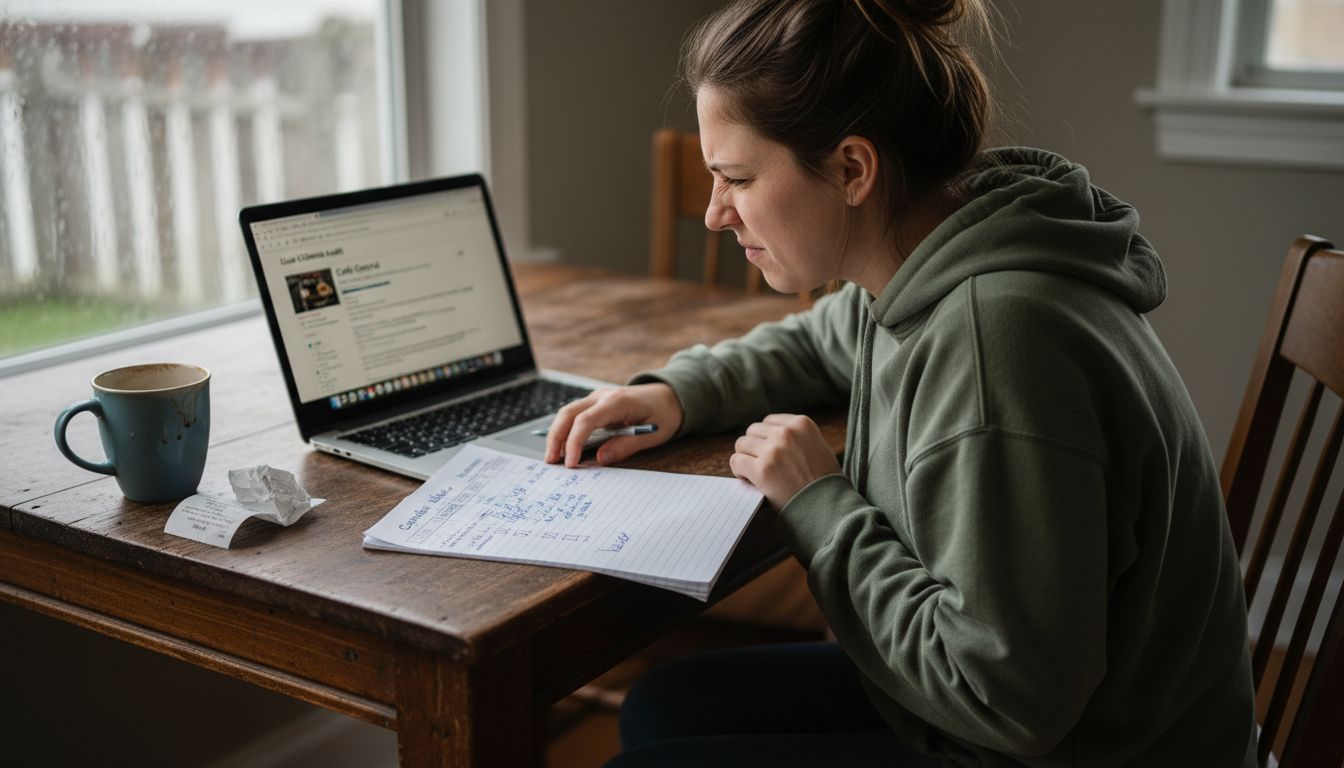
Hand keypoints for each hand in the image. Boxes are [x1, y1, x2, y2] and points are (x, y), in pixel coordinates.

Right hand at [545, 383, 682, 466]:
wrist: (669, 396)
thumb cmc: (663, 415)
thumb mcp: (652, 435)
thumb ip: (626, 446)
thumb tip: (600, 459)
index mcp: (618, 401)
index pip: (586, 420)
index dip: (575, 442)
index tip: (571, 463)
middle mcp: (603, 396)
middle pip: (568, 413)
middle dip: (556, 437)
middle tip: (550, 461)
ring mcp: (597, 398)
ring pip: (567, 412)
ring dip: (556, 434)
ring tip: (553, 458)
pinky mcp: (595, 404)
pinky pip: (574, 415)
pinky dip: (565, 430)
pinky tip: (562, 447)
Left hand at [729, 414, 840, 509]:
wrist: (830, 507)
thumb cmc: (825, 482)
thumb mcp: (818, 447)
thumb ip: (797, 438)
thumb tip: (770, 438)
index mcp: (801, 423)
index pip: (768, 421)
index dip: (765, 438)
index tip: (768, 452)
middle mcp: (786, 432)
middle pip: (752, 431)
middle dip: (754, 448)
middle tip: (759, 464)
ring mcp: (773, 450)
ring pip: (741, 444)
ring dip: (745, 458)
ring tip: (754, 472)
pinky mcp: (762, 470)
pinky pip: (736, 462)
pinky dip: (739, 471)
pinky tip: (749, 480)